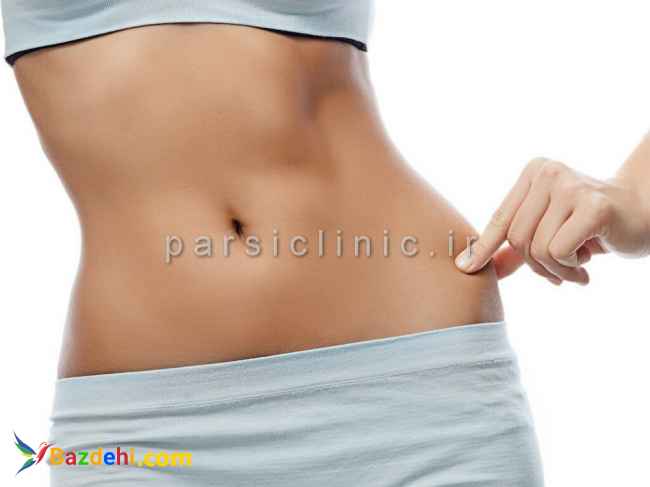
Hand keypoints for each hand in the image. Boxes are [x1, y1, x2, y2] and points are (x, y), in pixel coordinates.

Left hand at [455, 158, 649, 284]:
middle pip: (517, 238)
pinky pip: (559, 250)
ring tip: (576, 267)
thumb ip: (512, 247)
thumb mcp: (546, 232)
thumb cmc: (589, 225)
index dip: (482, 248)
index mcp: (532, 174)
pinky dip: (572, 266)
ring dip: (557, 269)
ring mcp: (570, 186)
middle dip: (536, 266)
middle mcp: (548, 173)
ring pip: (537, 248)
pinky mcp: (593, 205)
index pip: (500, 218)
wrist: (642, 214)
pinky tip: (589, 260)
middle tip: (559, 274)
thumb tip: (468, 266)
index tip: (465, 268)